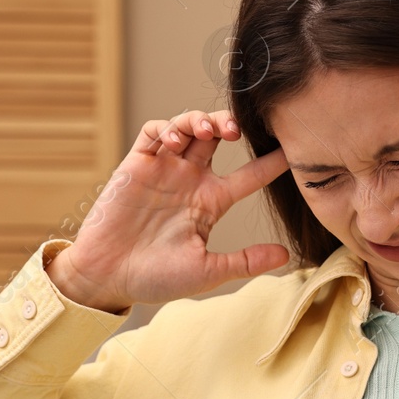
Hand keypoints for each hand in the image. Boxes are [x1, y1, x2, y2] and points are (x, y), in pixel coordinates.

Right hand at [46, 110, 291, 311]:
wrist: (107, 278)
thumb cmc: (156, 279)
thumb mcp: (207, 271)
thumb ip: (245, 262)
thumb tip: (286, 255)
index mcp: (211, 203)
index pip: (249, 176)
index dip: (270, 163)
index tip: (291, 151)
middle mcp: (190, 181)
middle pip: (218, 138)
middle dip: (230, 124)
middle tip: (239, 130)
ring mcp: (163, 170)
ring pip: (187, 127)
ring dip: (200, 119)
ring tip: (209, 129)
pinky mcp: (136, 165)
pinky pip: (152, 132)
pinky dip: (166, 128)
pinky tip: (174, 141)